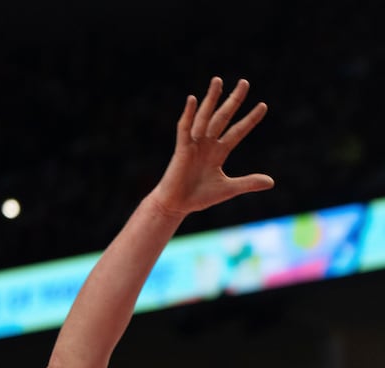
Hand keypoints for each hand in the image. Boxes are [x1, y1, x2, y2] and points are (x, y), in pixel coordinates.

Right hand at [153, 75, 273, 216]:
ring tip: (218, 80)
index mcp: (218, 152)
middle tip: (244, 82)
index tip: (263, 105)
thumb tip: (271, 182)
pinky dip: (188, 115)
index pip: (237, 132)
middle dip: (233, 100)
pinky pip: (185, 129)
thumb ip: (248, 183)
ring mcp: (194, 144)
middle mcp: (207, 144)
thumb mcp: (228, 189)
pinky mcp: (181, 149)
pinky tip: (193, 100)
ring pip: (204, 117)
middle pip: (223, 117)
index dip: (250, 120)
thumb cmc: (199, 197)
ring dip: (211, 99)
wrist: (176, 206)